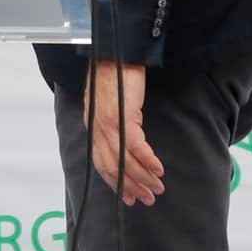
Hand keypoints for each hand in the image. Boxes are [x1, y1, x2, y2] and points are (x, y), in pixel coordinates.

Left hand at [83, 61, 163, 206]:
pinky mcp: (122, 116)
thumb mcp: (108, 101)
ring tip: (157, 188)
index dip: (115, 182)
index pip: (101, 163)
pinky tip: (158, 169)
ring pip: (125, 160)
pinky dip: (148, 160)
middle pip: (113, 166)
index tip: (128, 197)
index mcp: (93, 126)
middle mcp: (97, 128)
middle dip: (131, 186)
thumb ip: (111, 120)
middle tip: (147, 199)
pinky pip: (136, 146)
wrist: (114, 51)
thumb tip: (122, 137)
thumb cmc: (114, 73)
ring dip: (142, 177)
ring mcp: (108, 123)